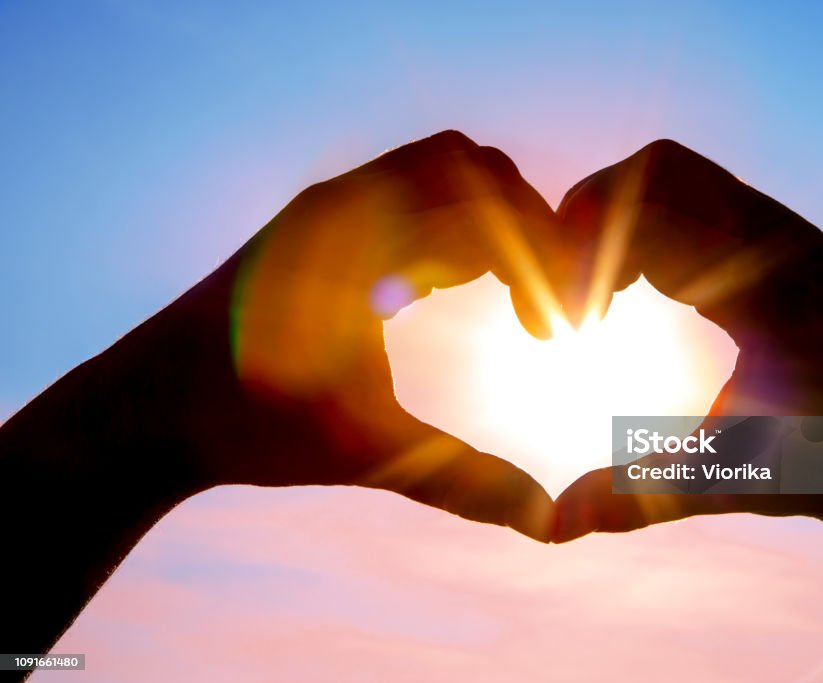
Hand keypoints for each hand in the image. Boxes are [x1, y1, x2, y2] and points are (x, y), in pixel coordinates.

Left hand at [109, 131, 562, 539]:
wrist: (145, 411)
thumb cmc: (247, 424)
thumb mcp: (367, 450)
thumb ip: (462, 481)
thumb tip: (544, 520)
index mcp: (358, 234)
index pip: (483, 198)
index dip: (541, 254)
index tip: (557, 327)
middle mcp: (344, 205)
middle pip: (469, 167)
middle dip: (525, 225)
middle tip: (543, 305)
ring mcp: (329, 215)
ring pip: (437, 179)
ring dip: (488, 227)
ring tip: (511, 302)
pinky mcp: (321, 235)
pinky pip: (403, 205)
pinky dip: (448, 235)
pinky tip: (454, 292)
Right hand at [548, 140, 822, 679]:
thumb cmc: (819, 467)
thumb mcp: (723, 480)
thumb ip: (637, 496)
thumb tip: (553, 523)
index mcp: (770, 281)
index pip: (656, 203)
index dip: (586, 249)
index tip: (565, 324)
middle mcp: (779, 237)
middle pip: (657, 168)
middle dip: (590, 217)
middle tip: (565, 295)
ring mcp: (778, 231)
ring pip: (670, 176)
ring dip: (613, 222)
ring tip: (590, 301)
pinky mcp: (769, 241)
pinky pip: (689, 200)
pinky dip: (639, 229)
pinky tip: (621, 293)